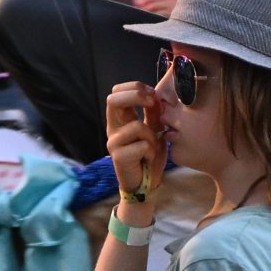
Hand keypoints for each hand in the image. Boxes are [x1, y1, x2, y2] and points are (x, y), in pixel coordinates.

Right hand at [105, 81, 166, 213]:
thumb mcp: (155, 129)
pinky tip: (148, 158)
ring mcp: (113, 142)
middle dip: (136, 96)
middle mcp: (113, 128)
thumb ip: (154, 113)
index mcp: (120, 119)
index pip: (116, 92)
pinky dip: (151, 151)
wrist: (145, 183)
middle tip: (151, 102)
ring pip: (137, 126)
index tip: (152, 94)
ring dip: (152, 135)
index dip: (134, 87)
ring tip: (152, 146)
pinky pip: (142, 145)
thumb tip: (157, 94)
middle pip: (113, 99)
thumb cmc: (148, 155)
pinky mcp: (118, 157)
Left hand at [127, 0, 179, 16]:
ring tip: (142, 8)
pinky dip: (152, 13)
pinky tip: (148, 14)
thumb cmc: (171, 2)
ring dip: (146, 7)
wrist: (187, 10)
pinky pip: (159, 13)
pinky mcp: (172, 12)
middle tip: (137, 2)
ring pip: (155, 5)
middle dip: (143, 0)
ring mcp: (171, 4)